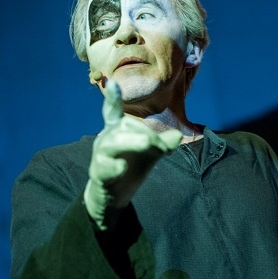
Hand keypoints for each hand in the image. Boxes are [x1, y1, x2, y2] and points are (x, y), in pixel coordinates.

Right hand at [83, 79, 182, 229]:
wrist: (114, 196)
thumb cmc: (130, 166)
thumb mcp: (150, 153)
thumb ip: (163, 143)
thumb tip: (178, 135)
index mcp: (116, 130)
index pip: (112, 111)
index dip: (112, 98)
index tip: (112, 82)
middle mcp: (106, 138)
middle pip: (124, 126)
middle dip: (146, 134)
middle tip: (162, 147)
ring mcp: (100, 155)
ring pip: (112, 143)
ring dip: (131, 141)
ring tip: (148, 143)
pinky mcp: (99, 173)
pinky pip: (104, 167)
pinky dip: (113, 167)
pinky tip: (122, 168)